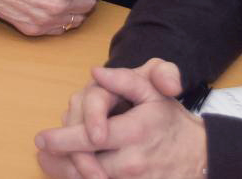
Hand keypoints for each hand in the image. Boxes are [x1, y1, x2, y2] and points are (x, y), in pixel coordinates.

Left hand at [36, 61, 205, 178]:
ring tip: (48, 165)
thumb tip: (96, 72)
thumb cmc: (170, 122)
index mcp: (134, 132)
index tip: (41, 139)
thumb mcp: (153, 93)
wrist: (200, 157)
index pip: (89, 138)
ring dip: (67, 175)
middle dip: (59, 161)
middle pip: (84, 165)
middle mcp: (132, 161)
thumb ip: (125, 80)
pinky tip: (71, 175)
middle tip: (42, 154)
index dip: (62, 140)